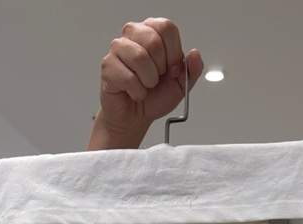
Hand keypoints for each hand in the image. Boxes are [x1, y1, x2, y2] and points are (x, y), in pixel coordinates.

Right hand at [89, 18, 202, 149]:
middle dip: (160, 68)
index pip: (166, 28)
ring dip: (148, 80)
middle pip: (153, 40)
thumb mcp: (181, 84)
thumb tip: (195, 55)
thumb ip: (192, 69)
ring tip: (145, 85)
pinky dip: (137, 91)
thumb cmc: (154, 97)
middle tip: (155, 79)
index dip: (173, 53)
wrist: (135, 117)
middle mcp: (134, 34)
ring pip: (140, 57)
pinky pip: (128, 77)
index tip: (171, 69)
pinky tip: (134, 92)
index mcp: (153, 32)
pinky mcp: (108, 66)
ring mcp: (118, 48)